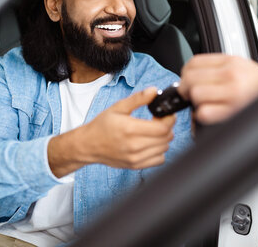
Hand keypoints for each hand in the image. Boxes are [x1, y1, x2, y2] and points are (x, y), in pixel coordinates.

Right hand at [48, 87, 175, 176]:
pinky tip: (150, 143)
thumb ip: (138, 98)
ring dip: (163, 138)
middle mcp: (134, 146)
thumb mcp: (118, 107)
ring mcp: (135, 158)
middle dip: (167, 127)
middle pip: (166, 138)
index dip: (169, 119)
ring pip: (164, 148)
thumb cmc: (102, 125)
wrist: (88, 145)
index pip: (163, 128)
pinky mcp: (136, 166)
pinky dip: (159, 151)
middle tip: (158, 120)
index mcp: (130, 129)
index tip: (165, 113)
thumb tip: (155, 91)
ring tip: (153, 131)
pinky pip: (159, 160)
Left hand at [178, 54, 257, 123]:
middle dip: (186, 88)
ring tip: (207, 103)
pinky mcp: (231, 112)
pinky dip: (203, 116)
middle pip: (190, 78)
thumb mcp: (242, 67)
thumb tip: (191, 74)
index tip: (187, 80)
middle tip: (191, 95)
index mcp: (231, 62)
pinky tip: (212, 113)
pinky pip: (203, 113)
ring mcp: (232, 93)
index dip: (186, 73)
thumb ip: (218, 67)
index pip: (194, 62)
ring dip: (196, 102)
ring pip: (195, 95)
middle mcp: (231, 75)